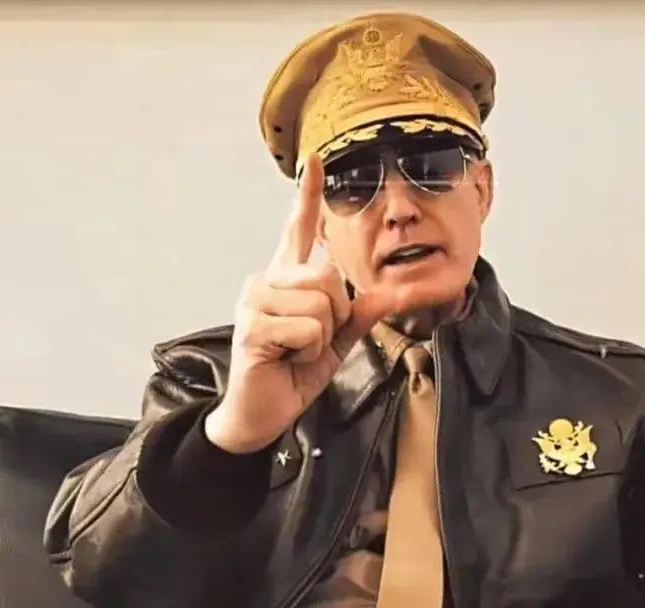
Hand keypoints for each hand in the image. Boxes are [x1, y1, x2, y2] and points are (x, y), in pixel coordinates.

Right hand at [204, 155, 393, 453]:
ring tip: (294, 353)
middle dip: (335, 317)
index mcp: (286, 279)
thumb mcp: (335, 342)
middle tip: (310, 342)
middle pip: (328, 277)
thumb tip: (392, 292)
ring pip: (321, 304)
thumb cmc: (291, 374)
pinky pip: (308, 329)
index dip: (307, 196)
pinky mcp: (251, 326)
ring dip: (320, 339)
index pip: (298, 230)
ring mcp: (255, 300)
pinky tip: (284, 360)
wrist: (260, 414)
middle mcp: (266, 280)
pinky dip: (308, 353)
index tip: (316, 161)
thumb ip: (359, 314)